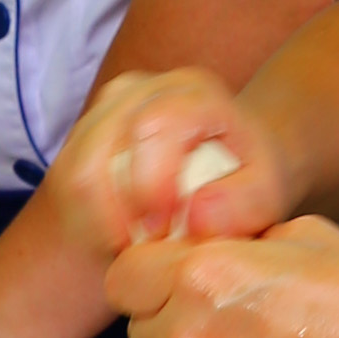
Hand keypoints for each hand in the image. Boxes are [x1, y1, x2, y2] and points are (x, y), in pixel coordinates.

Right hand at [49, 66, 288, 262]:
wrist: (227, 166)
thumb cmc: (247, 181)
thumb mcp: (267, 195)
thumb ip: (245, 204)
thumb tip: (196, 215)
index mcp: (194, 92)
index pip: (153, 125)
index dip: (149, 184)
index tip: (161, 232)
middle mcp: (144, 88)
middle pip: (103, 147)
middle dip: (118, 209)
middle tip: (144, 249)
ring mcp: (109, 107)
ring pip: (79, 165)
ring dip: (100, 217)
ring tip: (134, 244)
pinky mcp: (87, 131)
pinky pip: (71, 178)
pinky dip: (91, 215)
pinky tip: (120, 235)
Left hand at [108, 217, 338, 337]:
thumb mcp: (301, 233)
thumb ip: (236, 241)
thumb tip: (209, 250)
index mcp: (200, 273)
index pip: (123, 277)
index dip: (148, 277)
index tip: (174, 283)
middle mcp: (185, 335)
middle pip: (139, 330)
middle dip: (169, 322)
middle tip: (226, 323)